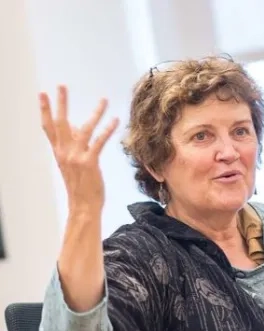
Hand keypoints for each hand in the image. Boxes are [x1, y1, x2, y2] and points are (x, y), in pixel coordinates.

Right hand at [39, 85, 118, 214]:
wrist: (83, 206)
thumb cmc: (81, 186)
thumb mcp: (73, 164)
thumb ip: (73, 146)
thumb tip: (75, 127)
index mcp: (59, 153)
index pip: (49, 128)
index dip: (45, 110)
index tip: (43, 94)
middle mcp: (65, 152)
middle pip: (61, 123)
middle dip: (61, 103)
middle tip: (62, 86)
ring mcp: (76, 157)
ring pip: (84, 129)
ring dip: (95, 113)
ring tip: (104, 100)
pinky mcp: (89, 162)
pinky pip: (99, 142)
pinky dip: (107, 129)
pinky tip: (114, 120)